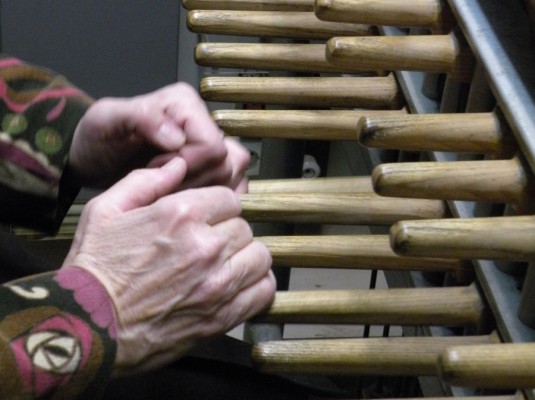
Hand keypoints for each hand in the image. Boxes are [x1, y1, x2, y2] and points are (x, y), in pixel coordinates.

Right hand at [61, 157, 274, 374]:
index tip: (209, 219)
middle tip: (210, 244)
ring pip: (259, 256)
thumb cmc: (93, 270)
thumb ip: (145, 181)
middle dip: (229, 232)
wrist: (88, 327)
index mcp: (181, 214)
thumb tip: (178, 164)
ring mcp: (217, 283)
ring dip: (245, 258)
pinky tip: (239, 285)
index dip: (219, 208)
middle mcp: (206, 246)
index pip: (230, 199)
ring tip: (226, 264)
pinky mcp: (222, 315)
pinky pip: (263, 291)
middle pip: (244, 227)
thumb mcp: (105, 210)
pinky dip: (257, 286)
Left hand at [68, 82, 249, 190]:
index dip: (186, 167)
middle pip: (225, 164)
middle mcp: (204, 122)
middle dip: (192, 182)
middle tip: (160, 183)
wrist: (95, 159)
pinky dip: (212, 199)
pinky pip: (233, 186)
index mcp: (185, 104)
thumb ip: (142, 117)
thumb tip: (177, 136)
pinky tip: (185, 198)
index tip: (154, 170)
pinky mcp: (214, 167)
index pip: (212, 147)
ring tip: (170, 190)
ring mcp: (212, 146)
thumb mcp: (106, 120)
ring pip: (233, 176)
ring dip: (202, 192)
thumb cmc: (98, 138)